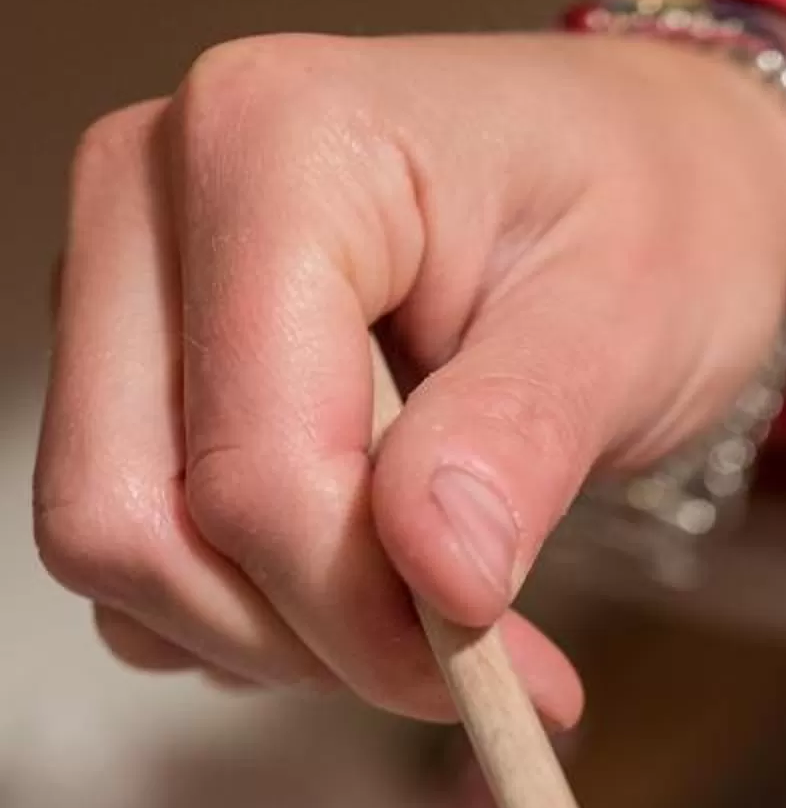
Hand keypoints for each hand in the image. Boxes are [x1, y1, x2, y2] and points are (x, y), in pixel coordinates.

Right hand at [34, 30, 785, 722]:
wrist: (639, 173)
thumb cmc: (645, 216)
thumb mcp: (628, 320)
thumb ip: (522, 438)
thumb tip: (440, 573)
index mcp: (270, 142)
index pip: (254, 463)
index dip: (362, 609)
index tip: (494, 665)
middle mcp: (150, 196)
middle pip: (135, 518)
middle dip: (302, 632)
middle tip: (461, 652)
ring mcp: (117, 283)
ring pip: (120, 552)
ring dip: (273, 633)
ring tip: (426, 598)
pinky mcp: (123, 367)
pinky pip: (133, 560)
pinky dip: (244, 613)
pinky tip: (363, 576)